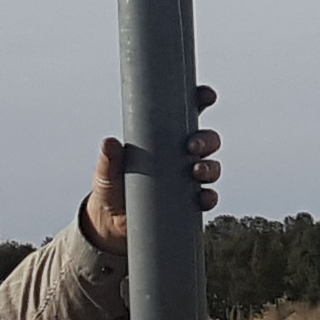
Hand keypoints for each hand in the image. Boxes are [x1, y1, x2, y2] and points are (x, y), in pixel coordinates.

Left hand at [89, 90, 221, 243]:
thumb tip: (109, 143)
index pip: (188, 114)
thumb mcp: (107, 172)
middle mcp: (180, 157)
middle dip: (207, 139)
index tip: (206, 96)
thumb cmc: (112, 187)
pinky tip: (203, 198)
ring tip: (196, 171)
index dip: (201, 101)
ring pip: (212, 167)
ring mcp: (186, 180)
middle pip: (207, 140)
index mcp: (164, 139)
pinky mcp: (188, 204)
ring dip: (211, 167)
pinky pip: (208, 198)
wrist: (111, 224)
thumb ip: (109, 159)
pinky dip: (210, 197)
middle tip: (192, 146)